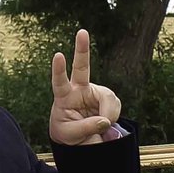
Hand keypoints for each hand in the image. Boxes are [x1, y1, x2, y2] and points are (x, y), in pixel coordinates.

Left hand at [48, 29, 122, 145]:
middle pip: (82, 67)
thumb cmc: (68, 134)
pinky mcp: (107, 100)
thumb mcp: (70, 135)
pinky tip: (107, 123)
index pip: (59, 81)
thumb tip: (105, 119)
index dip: (59, 69)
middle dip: (82, 49)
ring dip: (109, 113)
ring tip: (104, 125)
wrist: (79, 141)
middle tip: (82, 31)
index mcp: (63, 96)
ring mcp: (94, 93)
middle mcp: (79, 90)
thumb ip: (86, 128)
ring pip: (107, 97)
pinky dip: (114, 116)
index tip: (58, 55)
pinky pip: (115, 105)